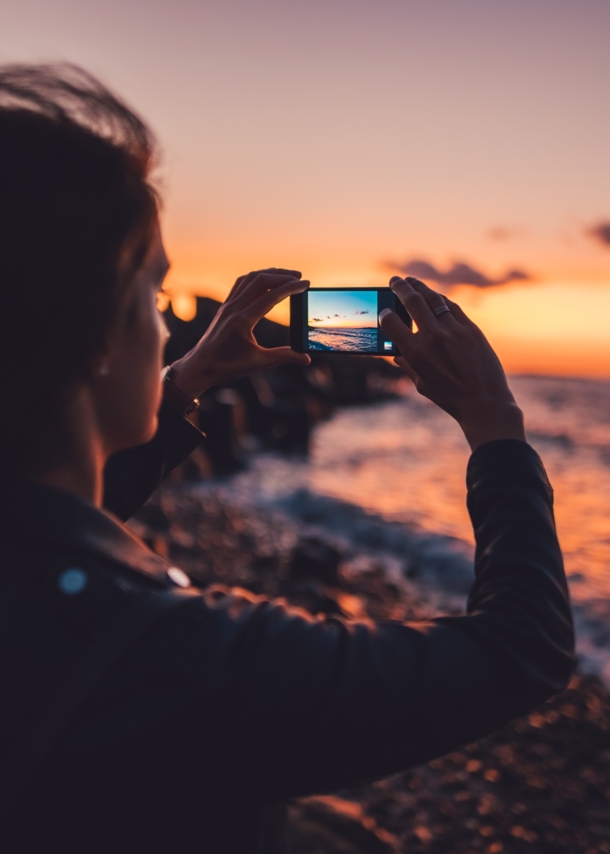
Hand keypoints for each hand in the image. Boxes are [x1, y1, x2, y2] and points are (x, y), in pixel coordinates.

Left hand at [169, 268, 310, 396]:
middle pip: (260, 281)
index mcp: (242, 321)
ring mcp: (227, 306)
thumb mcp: (257, 363)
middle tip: (300, 277)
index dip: (290, 288)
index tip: (306, 284)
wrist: (200, 367)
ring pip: (249, 279)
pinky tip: (266, 282)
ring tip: (287, 276)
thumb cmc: (226, 367)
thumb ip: (283, 357)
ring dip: (269, 273)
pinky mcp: (225, 307)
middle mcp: (233, 308)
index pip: (270, 297)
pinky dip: (256, 278)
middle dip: (282, 276)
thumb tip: (306, 358)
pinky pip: (241, 284)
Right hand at [379, 276, 524, 450]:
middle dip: (400, 287)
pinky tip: (435, 296)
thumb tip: (397, 355)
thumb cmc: (450, 397)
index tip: (384, 311)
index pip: (392, 323)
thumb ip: (408, 366)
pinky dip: (441, 300)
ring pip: (434, 299)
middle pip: (412, 301)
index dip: (385, 314)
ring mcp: (454, 330)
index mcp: (416, 353)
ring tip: (412, 281)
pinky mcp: (472, 330)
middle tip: (394, 280)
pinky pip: (453, 308)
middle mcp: (433, 337)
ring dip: (420, 287)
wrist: (484, 402)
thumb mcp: (421, 384)